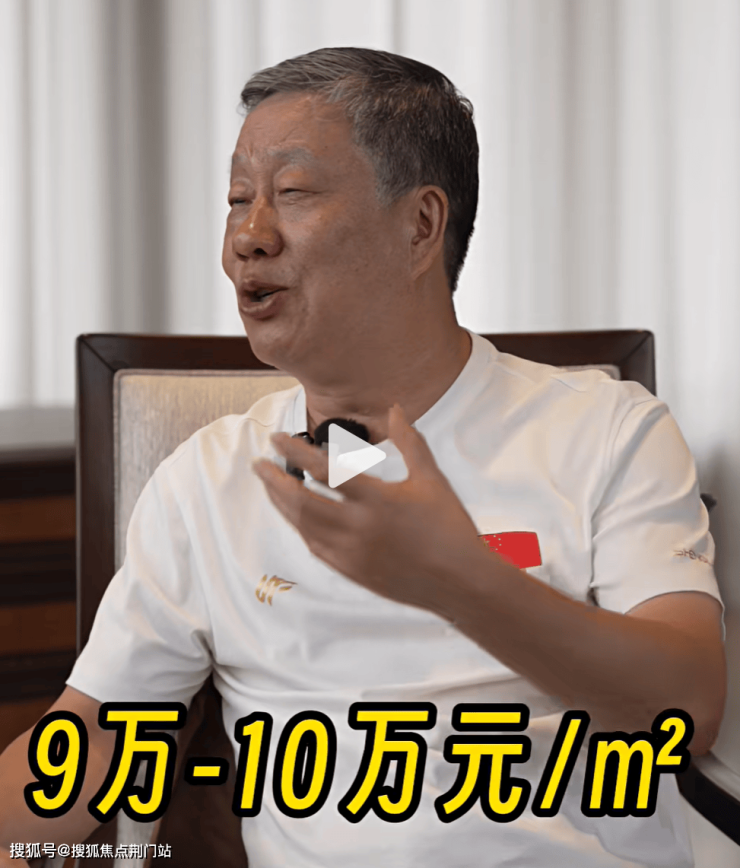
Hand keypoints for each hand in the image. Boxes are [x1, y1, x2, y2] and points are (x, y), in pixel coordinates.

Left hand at [253, 405, 485, 614]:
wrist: (460, 582)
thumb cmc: (449, 529)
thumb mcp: (432, 479)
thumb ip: (409, 441)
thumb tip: (395, 409)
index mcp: (377, 501)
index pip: (323, 471)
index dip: (294, 452)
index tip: (277, 438)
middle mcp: (358, 529)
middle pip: (300, 501)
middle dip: (274, 481)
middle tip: (259, 464)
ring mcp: (352, 554)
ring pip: (303, 526)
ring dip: (282, 504)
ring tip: (271, 487)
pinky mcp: (352, 572)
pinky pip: (316, 548)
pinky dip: (302, 528)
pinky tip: (298, 518)